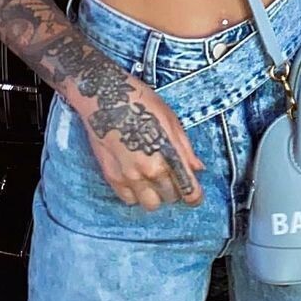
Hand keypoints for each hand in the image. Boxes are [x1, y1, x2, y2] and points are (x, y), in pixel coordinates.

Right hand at [77, 77, 206, 211]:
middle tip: (171, 177)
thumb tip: (197, 168)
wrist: (104, 96)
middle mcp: (150, 170)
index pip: (189, 191)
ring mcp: (129, 175)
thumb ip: (185, 148)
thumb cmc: (139, 102)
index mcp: (169, 154)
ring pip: (151, 204)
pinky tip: (136, 179)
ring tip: (153, 180)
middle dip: (175, 190)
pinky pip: (129, 200)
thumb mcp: (170, 119)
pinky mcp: (112, 176)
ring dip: (155, 195)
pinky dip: (135, 194)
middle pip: (171, 198)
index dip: (195, 196)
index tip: (194, 195)